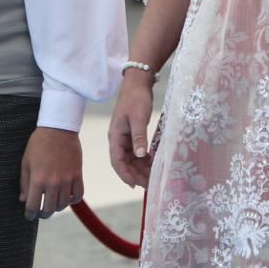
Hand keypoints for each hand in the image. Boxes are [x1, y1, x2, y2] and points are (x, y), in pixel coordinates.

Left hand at [19, 127, 83, 220]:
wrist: (58, 128)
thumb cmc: (38, 144)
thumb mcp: (26, 163)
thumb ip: (24, 183)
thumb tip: (23, 200)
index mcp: (38, 179)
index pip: (33, 206)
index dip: (30, 214)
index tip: (29, 216)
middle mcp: (53, 182)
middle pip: (50, 209)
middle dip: (43, 214)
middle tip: (41, 213)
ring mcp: (67, 179)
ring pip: (64, 204)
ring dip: (58, 207)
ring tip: (54, 204)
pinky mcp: (78, 174)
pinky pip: (79, 195)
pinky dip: (73, 200)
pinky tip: (68, 197)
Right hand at [109, 72, 155, 186]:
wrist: (138, 82)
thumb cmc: (136, 98)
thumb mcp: (139, 118)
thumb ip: (139, 137)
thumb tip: (140, 156)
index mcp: (115, 136)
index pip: (117, 161)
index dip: (125, 175)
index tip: (135, 185)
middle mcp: (118, 139)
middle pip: (125, 163)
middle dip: (136, 175)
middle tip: (149, 185)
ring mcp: (125, 137)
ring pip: (131, 158)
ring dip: (140, 168)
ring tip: (153, 177)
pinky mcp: (132, 133)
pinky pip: (136, 151)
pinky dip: (144, 159)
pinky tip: (153, 164)